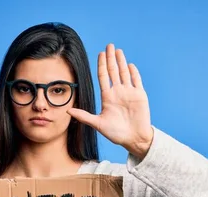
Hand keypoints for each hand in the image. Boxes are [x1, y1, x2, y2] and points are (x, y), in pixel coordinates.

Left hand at [67, 43, 153, 158]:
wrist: (133, 139)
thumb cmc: (116, 134)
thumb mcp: (98, 124)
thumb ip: (84, 116)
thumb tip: (67, 111)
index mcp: (108, 97)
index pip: (103, 76)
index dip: (101, 65)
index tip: (100, 54)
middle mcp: (118, 92)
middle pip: (113, 71)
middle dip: (111, 58)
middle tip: (109, 45)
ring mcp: (129, 93)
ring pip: (125, 73)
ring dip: (121, 62)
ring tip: (118, 50)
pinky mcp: (140, 95)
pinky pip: (136, 81)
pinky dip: (134, 72)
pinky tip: (130, 64)